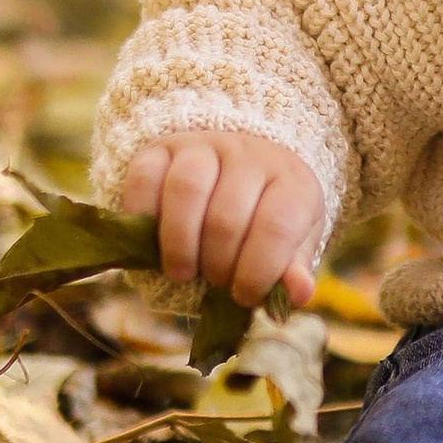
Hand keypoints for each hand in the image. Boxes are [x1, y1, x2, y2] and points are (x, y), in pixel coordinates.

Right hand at [118, 136, 324, 308]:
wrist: (241, 168)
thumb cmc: (267, 215)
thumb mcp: (292, 242)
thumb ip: (292, 269)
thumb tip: (300, 295)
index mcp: (292, 181)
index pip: (278, 226)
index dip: (258, 271)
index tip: (244, 296)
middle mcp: (250, 155)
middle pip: (227, 216)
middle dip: (217, 264)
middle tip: (214, 282)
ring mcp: (204, 145)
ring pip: (186, 189)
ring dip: (179, 244)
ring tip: (182, 273)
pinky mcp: (163, 148)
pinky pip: (145, 178)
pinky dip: (142, 217)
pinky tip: (151, 244)